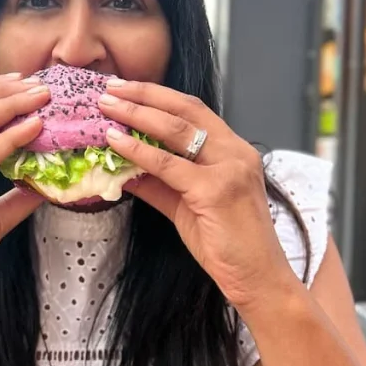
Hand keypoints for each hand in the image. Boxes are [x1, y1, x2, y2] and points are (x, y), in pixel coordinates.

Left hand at [99, 80, 298, 312]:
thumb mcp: (187, 207)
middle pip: (184, 109)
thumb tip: (122, 170)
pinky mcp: (216, 190)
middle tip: (109, 89)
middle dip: (143, 96)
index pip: (193, 109)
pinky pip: (169, 165)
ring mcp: (229, 169)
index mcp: (234, 150)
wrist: (257, 278)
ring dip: (136, 115)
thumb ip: (159, 184)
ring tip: (107, 108)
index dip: (157, 95)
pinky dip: (139, 151)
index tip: (125, 88)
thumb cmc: (228, 245)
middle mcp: (236, 152)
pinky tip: (116, 144)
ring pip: (176, 130)